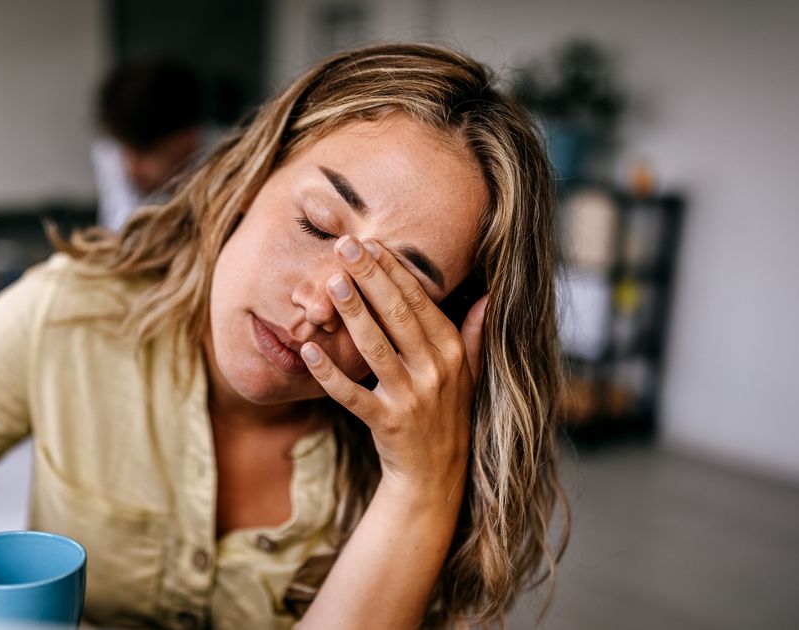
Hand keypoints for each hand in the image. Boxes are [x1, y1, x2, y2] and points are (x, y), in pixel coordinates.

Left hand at [300, 235, 486, 500]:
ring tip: (332, 282)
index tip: (372, 243)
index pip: (421, 302)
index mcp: (453, 352)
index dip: (395, 271)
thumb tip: (489, 297)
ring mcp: (411, 399)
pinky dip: (330, 374)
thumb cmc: (447, 416)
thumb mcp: (469, 374)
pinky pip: (353, 395)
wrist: (436, 477)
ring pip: (376, 348)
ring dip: (353, 314)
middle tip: (345, 247)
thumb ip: (475, 334)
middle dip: (371, 278)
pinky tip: (308, 352)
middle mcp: (436, 372)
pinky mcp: (386, 424)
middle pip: (398, 316)